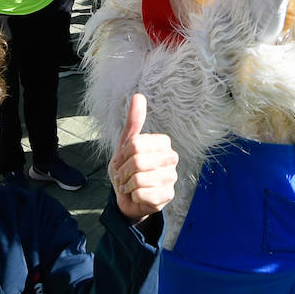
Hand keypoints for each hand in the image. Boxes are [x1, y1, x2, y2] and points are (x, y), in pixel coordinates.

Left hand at [108, 94, 176, 222]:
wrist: (127, 197)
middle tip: (123, 175)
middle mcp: (172, 159)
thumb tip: (139, 96)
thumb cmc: (128, 169)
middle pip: (137, 160)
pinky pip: (142, 193)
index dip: (122, 154)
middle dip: (123, 171)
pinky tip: (136, 195)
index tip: (122, 160)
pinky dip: (133, 196)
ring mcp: (171, 178)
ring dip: (127, 184)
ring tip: (130, 185)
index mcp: (163, 143)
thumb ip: (134, 121)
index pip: (136, 144)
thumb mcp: (126, 144)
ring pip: (139, 178)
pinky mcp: (168, 195)